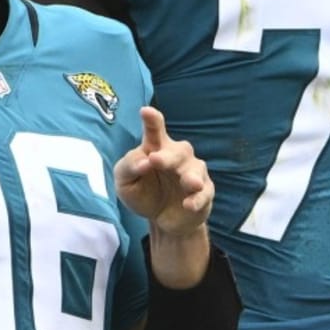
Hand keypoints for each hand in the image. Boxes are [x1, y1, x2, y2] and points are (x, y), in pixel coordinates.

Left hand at [116, 106, 212, 236]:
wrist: (160, 218)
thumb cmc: (142, 192)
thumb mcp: (125, 181)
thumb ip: (129, 167)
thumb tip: (144, 162)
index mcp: (155, 147)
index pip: (154, 130)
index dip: (152, 119)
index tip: (145, 111)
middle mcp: (176, 156)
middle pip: (177, 151)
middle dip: (168, 157)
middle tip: (155, 160)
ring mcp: (193, 173)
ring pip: (196, 169)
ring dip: (191, 176)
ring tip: (189, 183)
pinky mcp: (204, 192)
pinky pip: (204, 193)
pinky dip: (198, 199)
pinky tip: (189, 205)